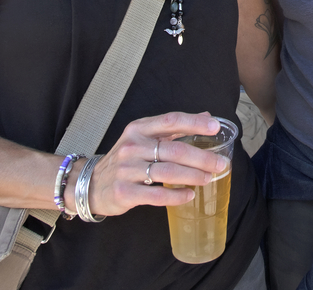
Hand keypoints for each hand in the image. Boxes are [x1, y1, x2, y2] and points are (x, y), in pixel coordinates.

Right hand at [77, 112, 229, 216]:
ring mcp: (127, 169)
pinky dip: (176, 196)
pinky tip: (189, 195)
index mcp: (139, 128)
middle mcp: (132, 146)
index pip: (170, 120)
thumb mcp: (143, 137)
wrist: (91, 183)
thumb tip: (207, 117)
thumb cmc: (125, 159)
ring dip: (193, 176)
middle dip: (201, 157)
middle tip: (221, 163)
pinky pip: (156, 195)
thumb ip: (173, 128)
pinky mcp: (125, 192)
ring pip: (167, 172)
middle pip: (174, 149)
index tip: (215, 127)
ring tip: (209, 178)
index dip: (194, 123)